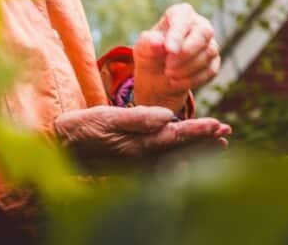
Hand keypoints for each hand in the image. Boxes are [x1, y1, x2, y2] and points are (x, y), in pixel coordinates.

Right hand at [53, 106, 230, 169]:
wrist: (60, 149)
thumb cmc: (82, 128)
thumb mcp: (107, 117)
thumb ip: (138, 118)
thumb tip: (168, 116)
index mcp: (139, 147)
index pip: (177, 137)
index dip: (200, 131)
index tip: (219, 124)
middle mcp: (142, 161)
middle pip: (183, 152)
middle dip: (206, 142)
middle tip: (226, 132)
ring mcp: (138, 168)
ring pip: (177, 160)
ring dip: (198, 151)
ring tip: (217, 144)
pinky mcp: (132, 170)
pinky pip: (165, 166)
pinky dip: (181, 158)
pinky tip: (188, 156)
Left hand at [133, 3, 220, 110]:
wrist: (157, 76)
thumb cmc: (150, 54)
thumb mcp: (143, 48)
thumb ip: (148, 43)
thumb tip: (158, 43)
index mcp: (180, 14)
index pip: (183, 18)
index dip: (177, 35)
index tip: (169, 51)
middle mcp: (199, 25)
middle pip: (204, 33)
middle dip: (187, 52)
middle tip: (168, 67)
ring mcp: (209, 43)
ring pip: (209, 53)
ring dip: (187, 68)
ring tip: (169, 75)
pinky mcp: (214, 62)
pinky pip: (210, 70)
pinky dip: (193, 79)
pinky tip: (176, 82)